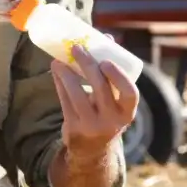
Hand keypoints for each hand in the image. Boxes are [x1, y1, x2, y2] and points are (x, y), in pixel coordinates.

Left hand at [50, 42, 138, 162]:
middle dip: (88, 65)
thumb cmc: (105, 113)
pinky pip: (65, 102)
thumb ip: (111, 72)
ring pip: (77, 95)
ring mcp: (92, 126)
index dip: (118, 77)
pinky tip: (57, 71)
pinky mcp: (74, 129)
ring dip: (67, 74)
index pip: (130, 93)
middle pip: (100, 89)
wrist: (92, 150)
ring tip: (59, 60)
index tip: (106, 61)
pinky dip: (60, 84)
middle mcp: (112, 121)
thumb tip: (105, 37)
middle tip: (77, 48)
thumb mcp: (114, 100)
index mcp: (127, 111)